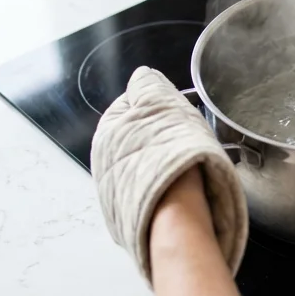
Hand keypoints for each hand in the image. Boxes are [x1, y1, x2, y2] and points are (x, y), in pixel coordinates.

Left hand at [91, 67, 247, 283]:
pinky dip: (165, 190)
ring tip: (190, 169)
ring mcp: (116, 194)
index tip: (179, 113)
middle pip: (140, 137)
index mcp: (107, 133)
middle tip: (187, 141)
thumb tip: (141, 77)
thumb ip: (148, 84)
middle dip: (162, 136)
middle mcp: (104, 164)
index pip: (131, 104)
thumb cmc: (172, 158)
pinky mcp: (131, 218)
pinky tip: (183, 193)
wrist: (177, 219)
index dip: (159, 104)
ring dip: (164, 164)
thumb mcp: (162, 106)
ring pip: (147, 166)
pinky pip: (151, 193)